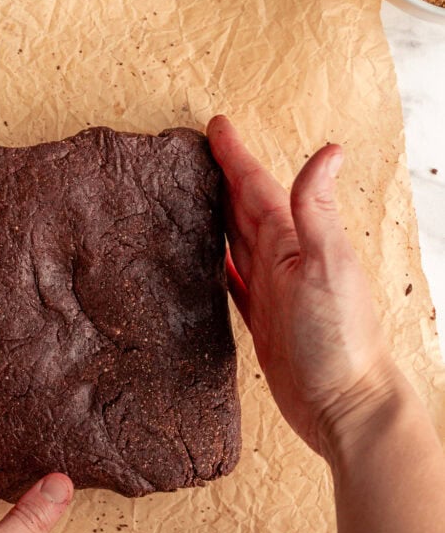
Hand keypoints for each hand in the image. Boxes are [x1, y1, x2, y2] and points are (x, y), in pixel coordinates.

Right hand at [207, 115, 397, 457]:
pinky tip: (204, 258)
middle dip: (220, 179)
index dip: (236, 158)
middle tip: (190, 155)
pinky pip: (232, 283)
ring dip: (216, 217)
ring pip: (235, 242)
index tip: (216, 127)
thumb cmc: (340, 339)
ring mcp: (273, 292)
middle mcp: (283, 262)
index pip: (258, 189)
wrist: (344, 405)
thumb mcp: (328, 266)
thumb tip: (331, 150)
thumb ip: (317, 212)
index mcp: (295, 243)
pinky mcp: (263, 322)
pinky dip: (217, 264)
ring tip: (189, 197)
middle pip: (243, 210)